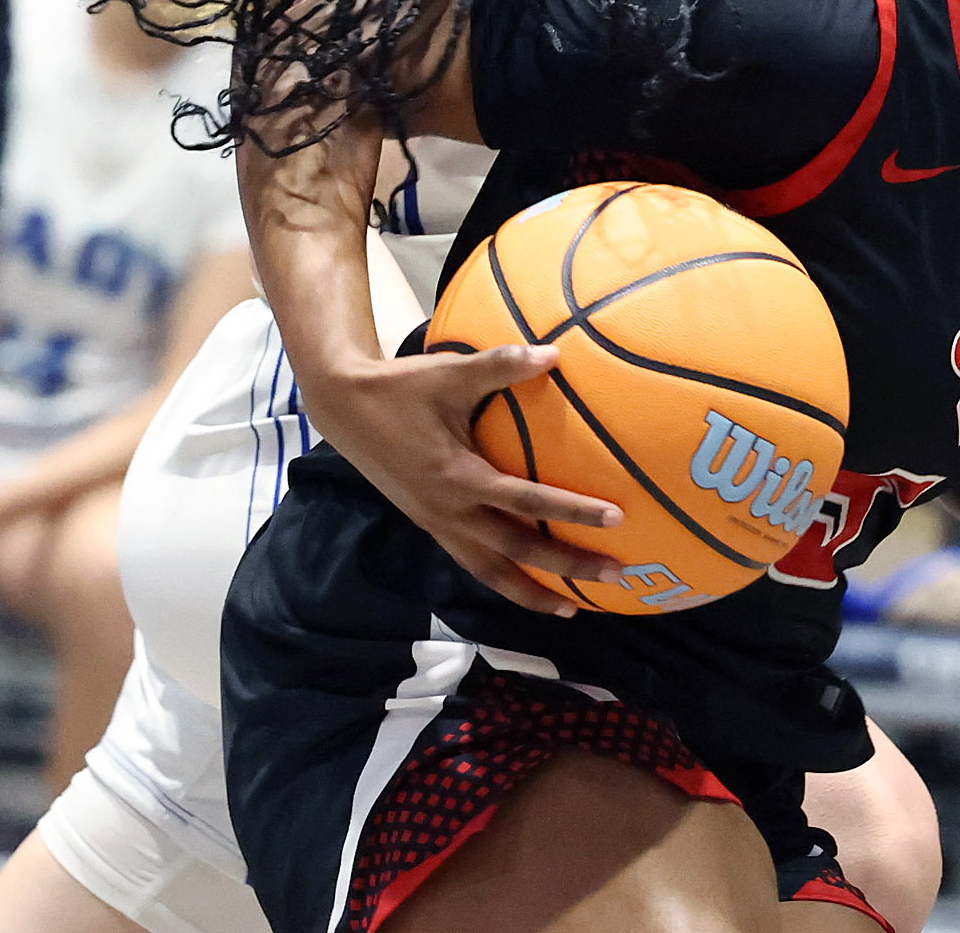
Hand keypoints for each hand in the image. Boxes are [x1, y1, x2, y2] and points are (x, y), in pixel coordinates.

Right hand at [304, 345, 625, 616]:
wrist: (343, 408)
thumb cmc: (401, 388)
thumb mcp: (451, 372)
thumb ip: (502, 364)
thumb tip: (554, 353)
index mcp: (458, 478)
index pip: (526, 501)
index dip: (572, 510)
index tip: (616, 517)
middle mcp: (449, 512)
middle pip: (516, 554)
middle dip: (567, 567)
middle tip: (615, 574)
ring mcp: (437, 524)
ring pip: (490, 573)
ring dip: (532, 593)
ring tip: (573, 607)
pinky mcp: (430, 525)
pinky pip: (473, 563)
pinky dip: (504, 578)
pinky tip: (528, 582)